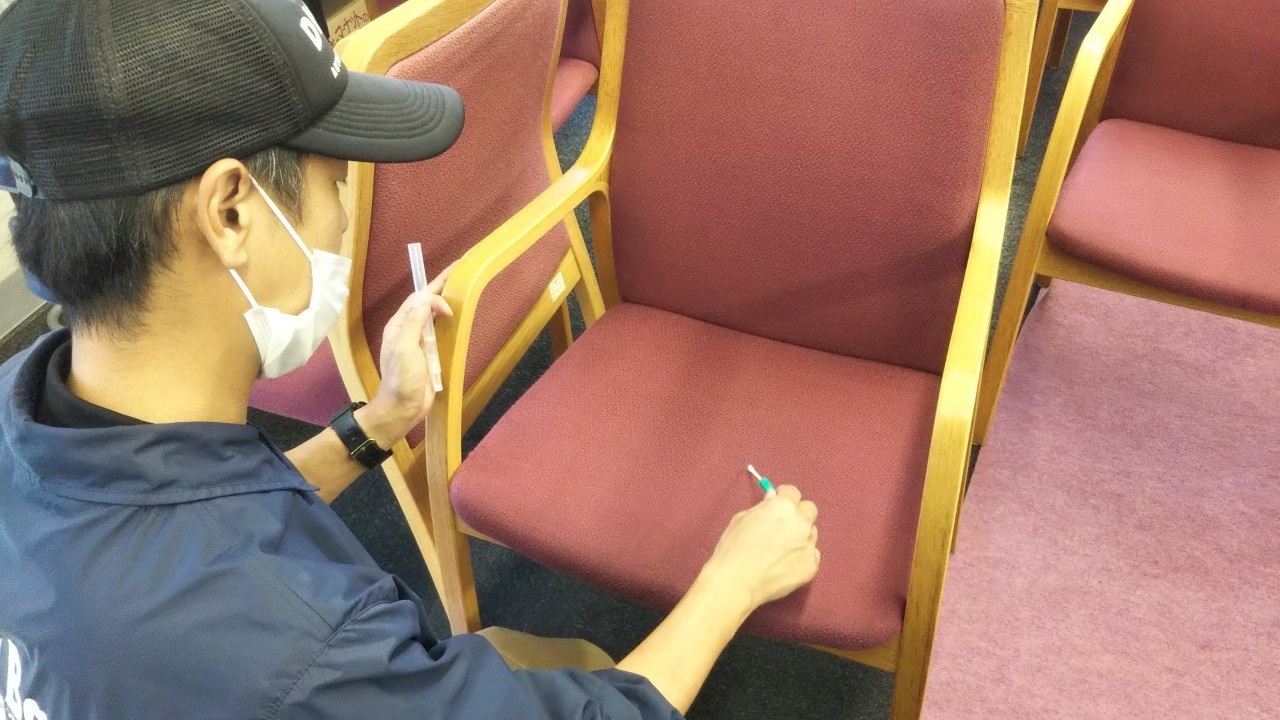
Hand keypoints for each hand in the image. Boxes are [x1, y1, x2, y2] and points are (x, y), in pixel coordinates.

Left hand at [355, 263, 454, 448]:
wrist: (402, 408)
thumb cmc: (401, 379)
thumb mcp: (405, 347)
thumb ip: (415, 322)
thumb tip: (427, 299)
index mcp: (399, 326)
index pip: (417, 298)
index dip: (434, 289)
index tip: (452, 291)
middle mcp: (408, 330)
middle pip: (425, 303)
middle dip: (441, 286)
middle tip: (460, 270)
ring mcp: (418, 342)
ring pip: (433, 316)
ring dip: (445, 301)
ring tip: (461, 289)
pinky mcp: (428, 355)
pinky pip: (438, 332)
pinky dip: (448, 322)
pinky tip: (457, 318)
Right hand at [699, 485, 819, 611]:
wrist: (737, 582)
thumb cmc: (734, 548)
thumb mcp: (742, 518)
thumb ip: (763, 507)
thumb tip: (773, 499)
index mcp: (784, 506)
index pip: (793, 492)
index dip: (784, 497)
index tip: (778, 502)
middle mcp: (801, 523)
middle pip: (809, 510)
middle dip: (798, 514)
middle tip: (783, 525)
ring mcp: (809, 545)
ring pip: (811, 534)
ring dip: (800, 536)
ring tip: (781, 549)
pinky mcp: (811, 566)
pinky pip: (811, 555)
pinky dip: (801, 557)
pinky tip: (785, 564)